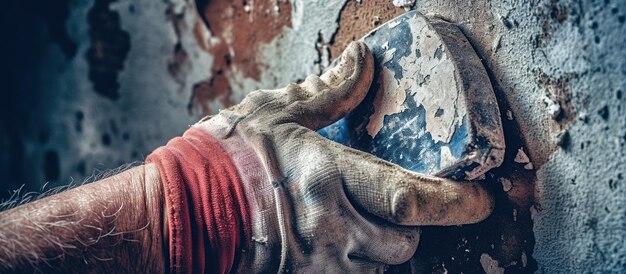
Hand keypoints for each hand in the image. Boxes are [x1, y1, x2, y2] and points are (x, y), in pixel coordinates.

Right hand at [195, 41, 493, 271]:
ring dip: (385, 249)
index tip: (485, 198)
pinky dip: (359, 267)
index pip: (412, 198)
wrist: (180, 213)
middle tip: (408, 209)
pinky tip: (342, 246)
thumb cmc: (224, 158)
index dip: (459, 201)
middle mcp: (329, 226)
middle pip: (404, 242)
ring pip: (381, 268)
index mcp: (327, 176)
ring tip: (366, 226)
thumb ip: (329, 92)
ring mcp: (317, 263)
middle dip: (415, 228)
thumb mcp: (276, 113)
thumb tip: (363, 60)